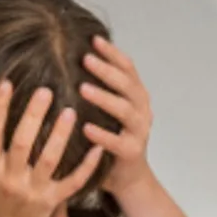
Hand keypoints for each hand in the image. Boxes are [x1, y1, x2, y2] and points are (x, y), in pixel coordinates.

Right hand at [0, 80, 103, 216]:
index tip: (5, 83)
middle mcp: (10, 181)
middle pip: (22, 143)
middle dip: (33, 115)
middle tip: (46, 90)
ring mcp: (33, 192)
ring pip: (49, 160)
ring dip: (60, 135)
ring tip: (70, 111)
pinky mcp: (52, 201)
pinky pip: (73, 183)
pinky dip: (87, 166)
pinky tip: (98, 148)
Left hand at [80, 36, 154, 196]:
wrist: (127, 177)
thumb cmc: (111, 138)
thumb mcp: (109, 110)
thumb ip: (100, 89)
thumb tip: (73, 58)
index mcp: (137, 96)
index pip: (128, 68)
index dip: (112, 53)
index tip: (93, 39)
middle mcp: (142, 110)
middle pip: (127, 85)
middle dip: (106, 70)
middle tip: (85, 58)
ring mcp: (139, 132)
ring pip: (124, 110)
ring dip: (104, 97)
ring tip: (83, 88)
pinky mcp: (132, 152)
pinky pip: (117, 142)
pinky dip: (101, 134)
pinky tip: (85, 128)